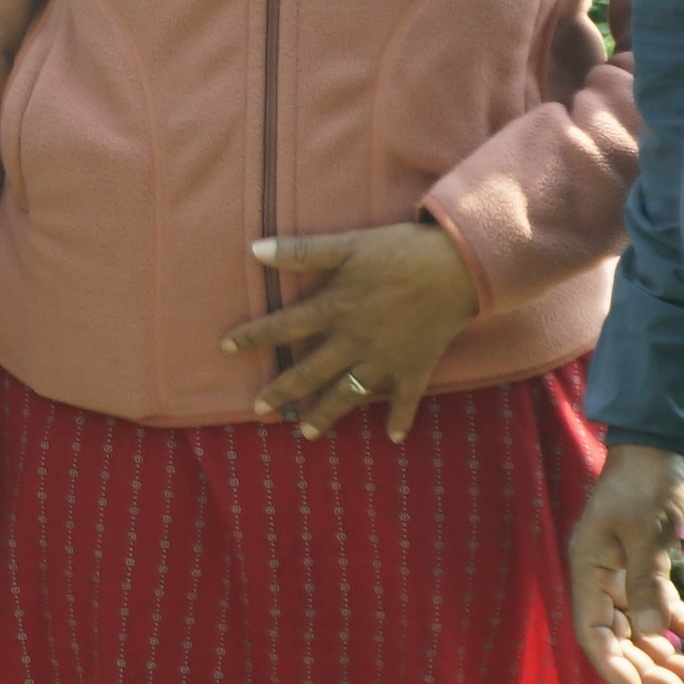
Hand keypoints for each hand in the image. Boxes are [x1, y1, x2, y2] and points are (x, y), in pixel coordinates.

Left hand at [224, 222, 477, 438]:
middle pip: (310, 373)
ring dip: (326, 415)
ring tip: (306, 434)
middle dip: (282, 393)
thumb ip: (301, 251)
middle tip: (258, 412)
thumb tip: (254, 248)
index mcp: (334, 309)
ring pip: (348, 395)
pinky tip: (394, 438)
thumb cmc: (400, 251)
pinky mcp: (416, 367)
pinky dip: (401, 419)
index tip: (225, 348)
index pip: (283, 327)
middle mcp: (353, 341)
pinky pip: (406, 399)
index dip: (253, 337)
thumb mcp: (348, 245)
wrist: (458, 265)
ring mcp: (384, 359)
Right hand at [568, 443, 683, 683]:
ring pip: (641, 625)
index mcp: (588, 568)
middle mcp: (601, 576)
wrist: (660, 444)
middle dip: (649, 666)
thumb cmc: (646, 483)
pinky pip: (661, 604)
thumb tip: (650, 634)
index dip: (612, 665)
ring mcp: (623, 572)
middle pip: (619, 635)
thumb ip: (646, 584)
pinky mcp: (647, 564)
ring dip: (666, 652)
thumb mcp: (646, 533)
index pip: (592, 630)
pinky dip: (681, 623)